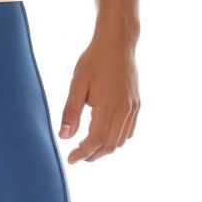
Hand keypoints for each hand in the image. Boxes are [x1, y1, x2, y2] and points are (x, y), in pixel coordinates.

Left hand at [58, 32, 140, 162]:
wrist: (118, 43)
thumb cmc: (94, 60)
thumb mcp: (77, 83)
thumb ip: (71, 111)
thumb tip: (64, 136)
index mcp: (108, 106)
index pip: (95, 140)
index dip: (82, 153)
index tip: (70, 159)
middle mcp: (124, 110)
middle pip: (110, 145)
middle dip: (93, 155)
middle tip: (78, 156)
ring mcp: (133, 108)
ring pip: (121, 140)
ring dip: (105, 148)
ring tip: (89, 148)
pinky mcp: (136, 104)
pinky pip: (129, 130)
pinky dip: (117, 139)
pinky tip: (105, 135)